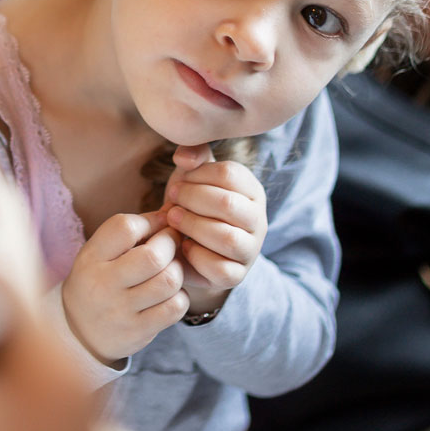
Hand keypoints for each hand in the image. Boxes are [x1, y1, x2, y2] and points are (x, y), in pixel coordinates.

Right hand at [62, 211, 188, 364]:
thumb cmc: (97, 281)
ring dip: (178, 270)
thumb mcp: (99, 253)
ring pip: (168, 282)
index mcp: (91, 258)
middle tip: (172, 243)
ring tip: (171, 269)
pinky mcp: (138, 331)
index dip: (151, 220)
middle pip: (153, 257)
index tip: (159, 224)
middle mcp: (103, 284)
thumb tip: (172, 210)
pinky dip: (180, 296)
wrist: (78, 332)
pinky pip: (175, 308)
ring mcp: (121, 310)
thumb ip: (130, 232)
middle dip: (171, 243)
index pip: (125, 227)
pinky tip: (170, 294)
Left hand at [164, 144, 268, 314]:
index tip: (179, 178)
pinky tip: (183, 246)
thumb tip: (183, 158)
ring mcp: (250, 250)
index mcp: (252, 191)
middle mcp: (258, 220)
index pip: (229, 174)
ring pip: (227, 239)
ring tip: (172, 218)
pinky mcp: (237, 275)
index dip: (198, 174)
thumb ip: (192, 155)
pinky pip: (220, 269)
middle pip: (228, 204)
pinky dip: (197, 256)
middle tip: (171, 197)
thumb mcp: (193, 176)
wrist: (189, 247)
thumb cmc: (193, 205)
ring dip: (192, 226)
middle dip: (192, 199)